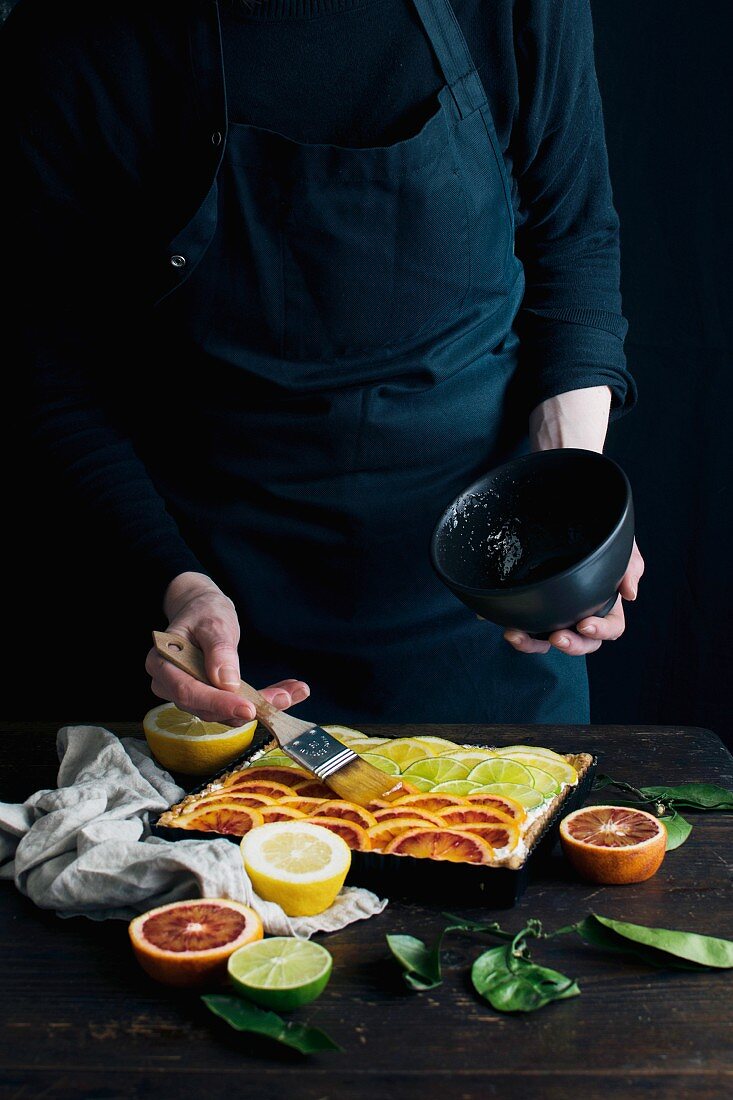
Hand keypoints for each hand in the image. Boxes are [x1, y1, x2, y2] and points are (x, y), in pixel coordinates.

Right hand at [145, 572, 309, 724]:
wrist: (202, 611)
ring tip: (292, 693)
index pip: (188, 692)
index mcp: (161, 663)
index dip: (218, 703)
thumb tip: (227, 684)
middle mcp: (168, 685)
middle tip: (284, 698)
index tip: (248, 709)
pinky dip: (258, 702)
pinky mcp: (206, 699)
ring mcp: (187, 694)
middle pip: (206, 708)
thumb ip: (219, 651)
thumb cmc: (204, 612)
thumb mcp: (214, 622)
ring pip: (222, 712)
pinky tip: (285, 693)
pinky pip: (230, 707)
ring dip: (259, 706)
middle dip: (246, 707)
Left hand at [501, 538, 644, 655]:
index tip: (585, 625)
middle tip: (557, 637)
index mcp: (607, 604)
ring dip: (535, 645)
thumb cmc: (601, 534)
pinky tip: (506, 629)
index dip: (601, 631)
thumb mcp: (622, 545)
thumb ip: (630, 566)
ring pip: (550, 642)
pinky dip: (519, 635)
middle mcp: (582, 614)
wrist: (568, 517)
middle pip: (583, 643)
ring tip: (519, 637)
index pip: (611, 628)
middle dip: (571, 645)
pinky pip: (528, 631)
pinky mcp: (536, 612)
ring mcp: (558, 615)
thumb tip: (631, 594)